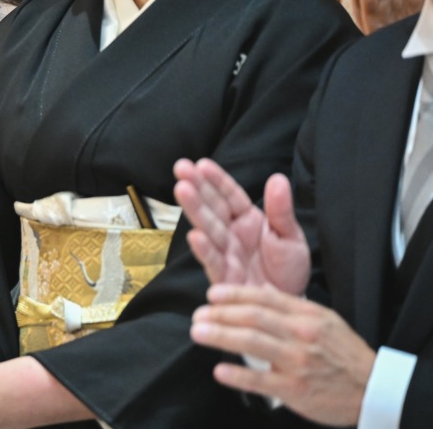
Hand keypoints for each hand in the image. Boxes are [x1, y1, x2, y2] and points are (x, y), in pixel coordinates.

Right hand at [174, 158, 309, 294]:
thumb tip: (278, 178)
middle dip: (196, 187)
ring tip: (182, 190)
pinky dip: (204, 250)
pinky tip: (195, 235)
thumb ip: (281, 210)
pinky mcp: (224, 277)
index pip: (230, 196)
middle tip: (180, 168)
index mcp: (247, 220)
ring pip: (208, 228)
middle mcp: (232, 234)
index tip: (201, 163)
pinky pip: (213, 261)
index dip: (216, 180)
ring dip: (194, 210)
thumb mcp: (291, 237)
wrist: (287, 307)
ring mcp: (225, 254)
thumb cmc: (288, 270)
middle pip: (213, 207)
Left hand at [191, 285, 375, 426]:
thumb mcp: (323, 319)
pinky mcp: (295, 389)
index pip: (264, 298)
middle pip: (253, 318)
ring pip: (252, 344)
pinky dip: (238, 376)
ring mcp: (297, 362)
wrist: (374, 388)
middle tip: (198, 315)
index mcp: (307, 315)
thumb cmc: (344, 352)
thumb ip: (290, 306)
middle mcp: (301, 335)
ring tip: (198, 333)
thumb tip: (257, 289)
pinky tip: (219, 371)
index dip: (234, 294)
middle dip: (220, 314)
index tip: (212, 294)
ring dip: (221, 336)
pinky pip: (261, 381)